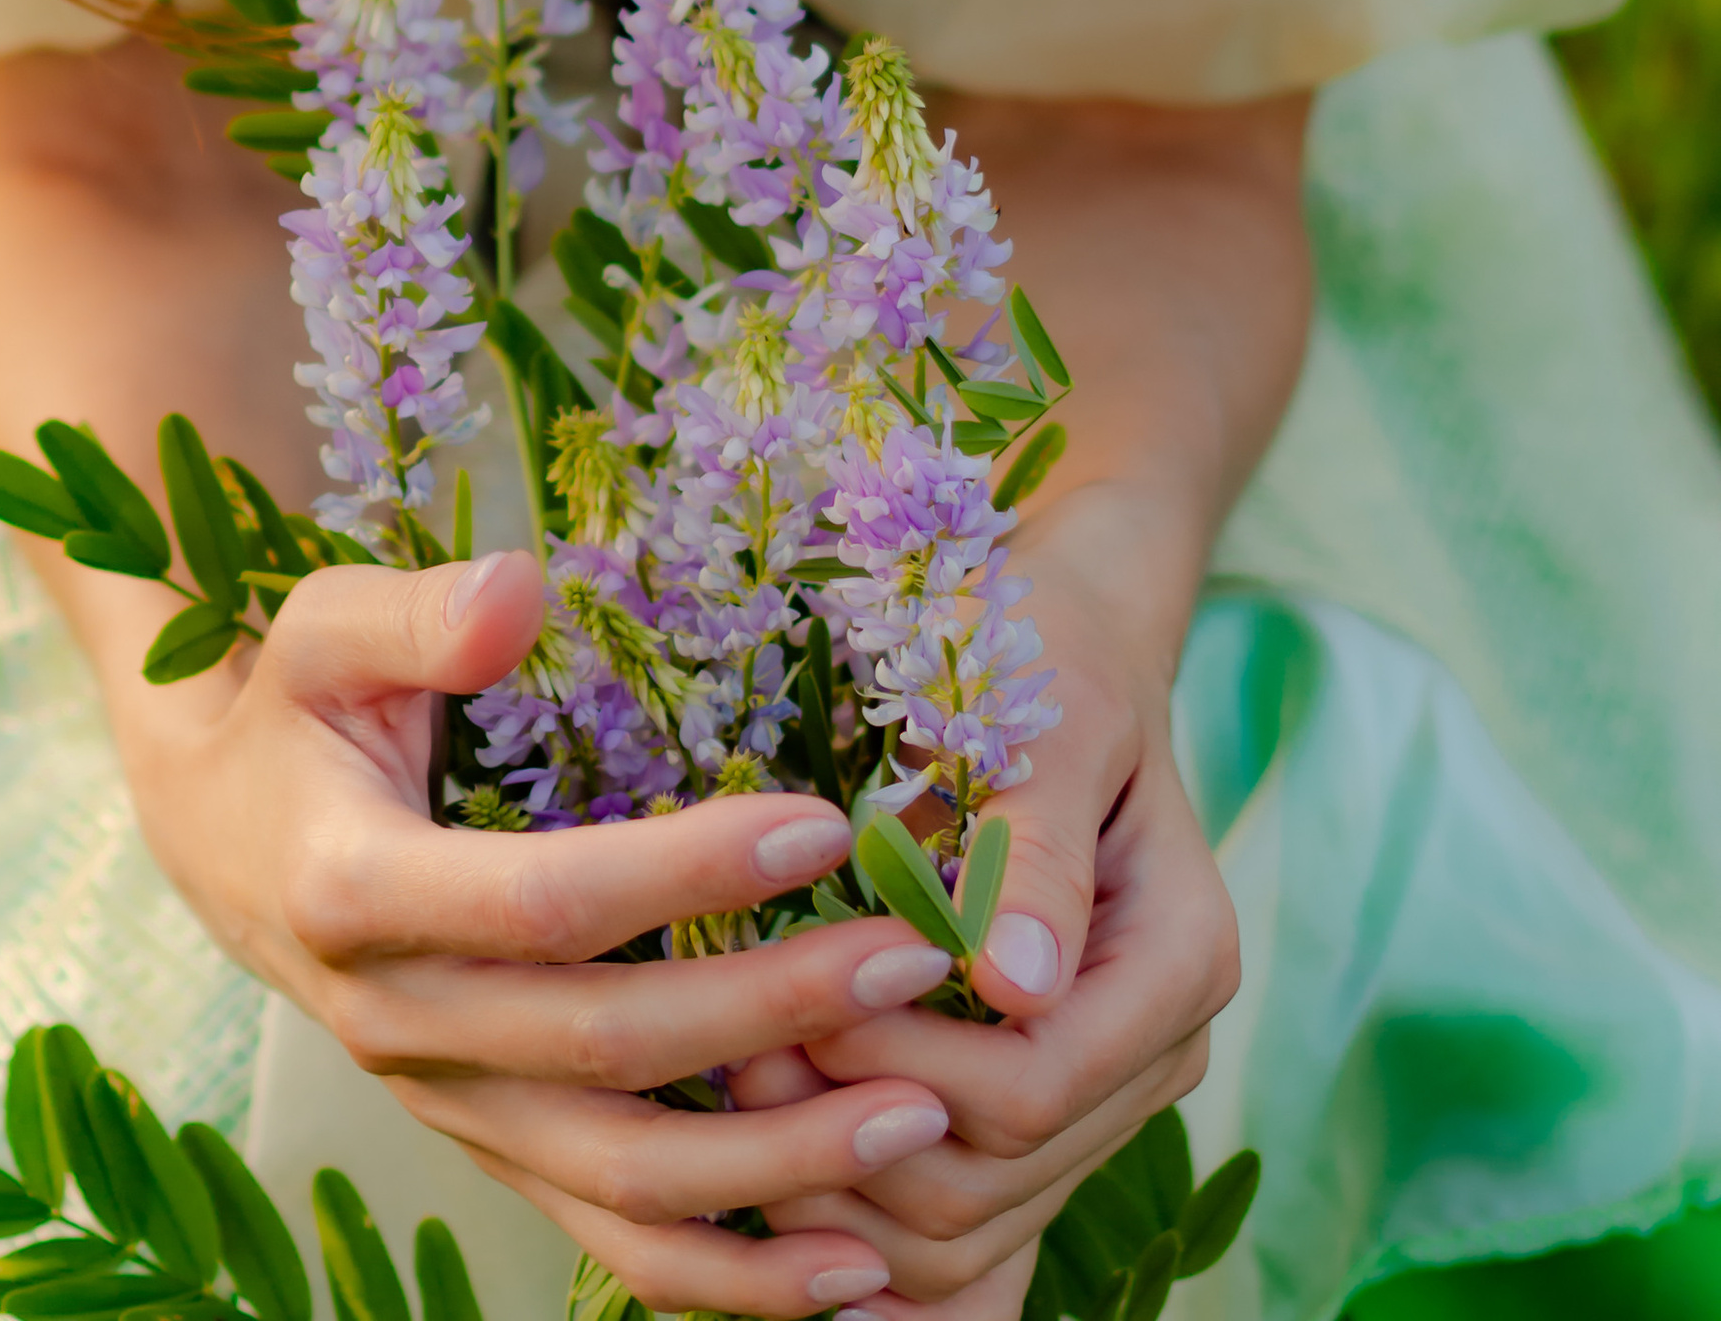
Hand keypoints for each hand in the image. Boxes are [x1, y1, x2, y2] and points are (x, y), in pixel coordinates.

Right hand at [115, 548, 965, 1315]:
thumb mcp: (323, 631)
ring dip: (777, 1168)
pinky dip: (733, 1282)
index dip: (686, 873)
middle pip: (608, 1050)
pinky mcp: (493, 1151)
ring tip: (918, 1116)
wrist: (227, 841)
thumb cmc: (298, 711)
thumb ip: (419, 614)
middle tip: (915, 956)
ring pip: (622, 1180)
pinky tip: (851, 1272)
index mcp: (356, 892)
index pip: (546, 901)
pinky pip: (615, 1243)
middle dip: (774, 1013)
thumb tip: (520, 591)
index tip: (822, 823)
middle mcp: (402, 1024)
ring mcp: (451, 1107)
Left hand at [725, 503, 1239, 1308]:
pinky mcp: (1037, 1109)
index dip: (903, 1065)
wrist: (1058, 650)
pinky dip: (892, 1272)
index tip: (785, 1001)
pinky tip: (800, 1275)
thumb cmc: (1037, 654)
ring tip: (734, 1097)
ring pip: (972, 1228)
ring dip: (843, 1194)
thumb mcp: (1038, 717)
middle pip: (999, 1177)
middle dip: (853, 1132)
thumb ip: (1030, 848)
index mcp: (1178, 959)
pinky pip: (978, 1245)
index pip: (1038, 1085)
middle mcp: (1154, 1048)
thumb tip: (1013, 987)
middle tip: (729, 1055)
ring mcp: (1100, 1091)